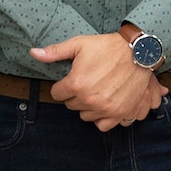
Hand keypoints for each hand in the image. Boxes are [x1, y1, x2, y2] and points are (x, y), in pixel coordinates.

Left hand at [31, 33, 164, 130]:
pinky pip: (102, 126)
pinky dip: (102, 118)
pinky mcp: (119, 113)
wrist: (138, 52)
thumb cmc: (107, 47)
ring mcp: (105, 108)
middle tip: (86, 82)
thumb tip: (33, 53)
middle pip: (71, 105)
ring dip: (88, 106)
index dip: (63, 85)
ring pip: (85, 115)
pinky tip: (104, 106)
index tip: (72, 78)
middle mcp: (88, 99)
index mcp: (75, 83)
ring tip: (96, 92)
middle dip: (75, 95)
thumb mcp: (79, 44)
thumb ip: (55, 52)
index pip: (57, 94)